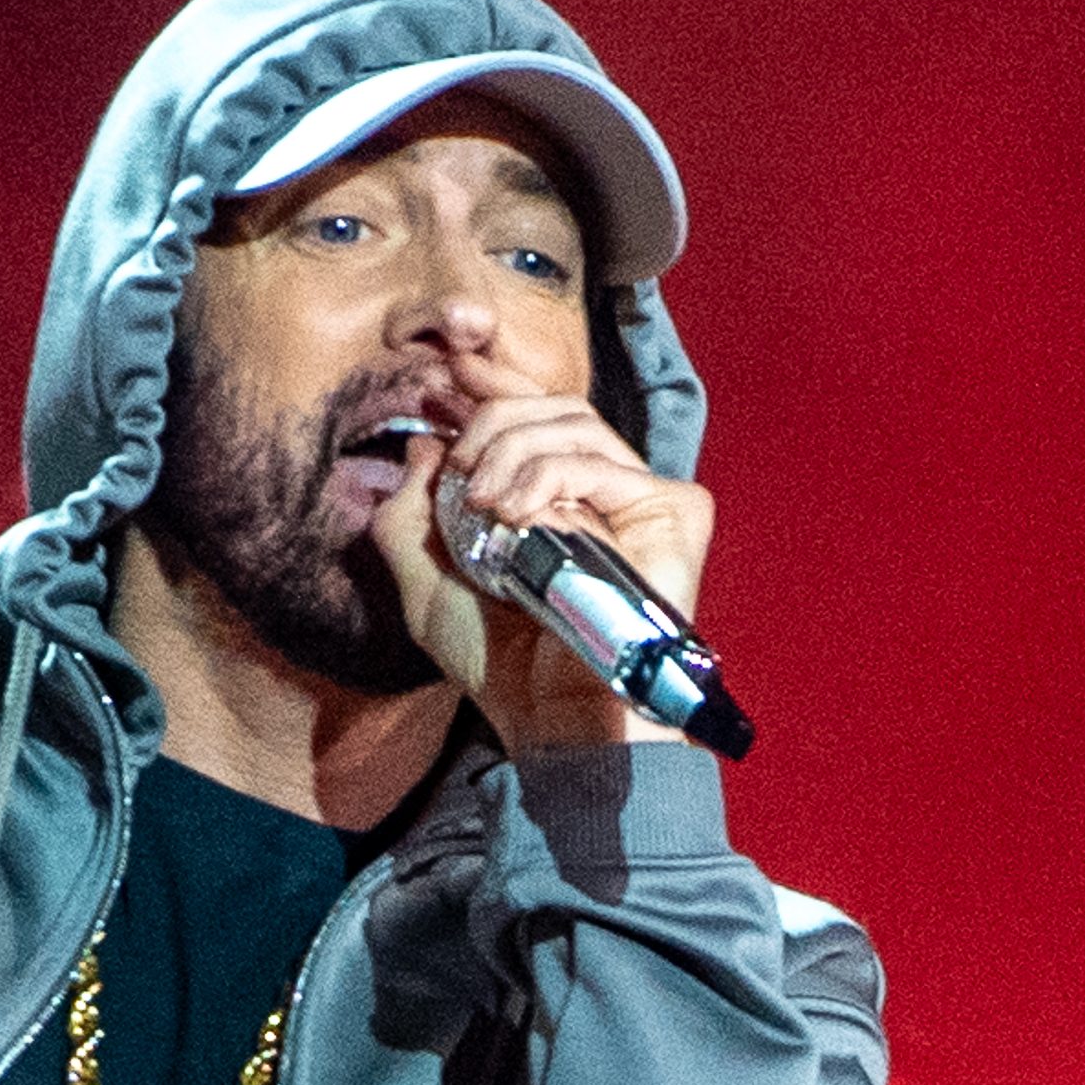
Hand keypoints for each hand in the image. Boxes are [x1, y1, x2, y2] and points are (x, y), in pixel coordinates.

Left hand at [368, 354, 715, 756]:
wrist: (549, 716)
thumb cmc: (497, 663)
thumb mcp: (425, 583)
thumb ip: (410, 514)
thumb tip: (422, 444)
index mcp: (555, 500)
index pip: (530, 417)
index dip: (492, 383)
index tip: (445, 368)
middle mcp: (603, 493)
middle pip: (553, 407)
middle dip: (492, 415)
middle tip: (458, 463)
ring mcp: (641, 500)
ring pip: (576, 422)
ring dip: (512, 446)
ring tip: (480, 498)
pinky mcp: (674, 513)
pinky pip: (603, 463)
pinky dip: (549, 474)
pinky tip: (514, 512)